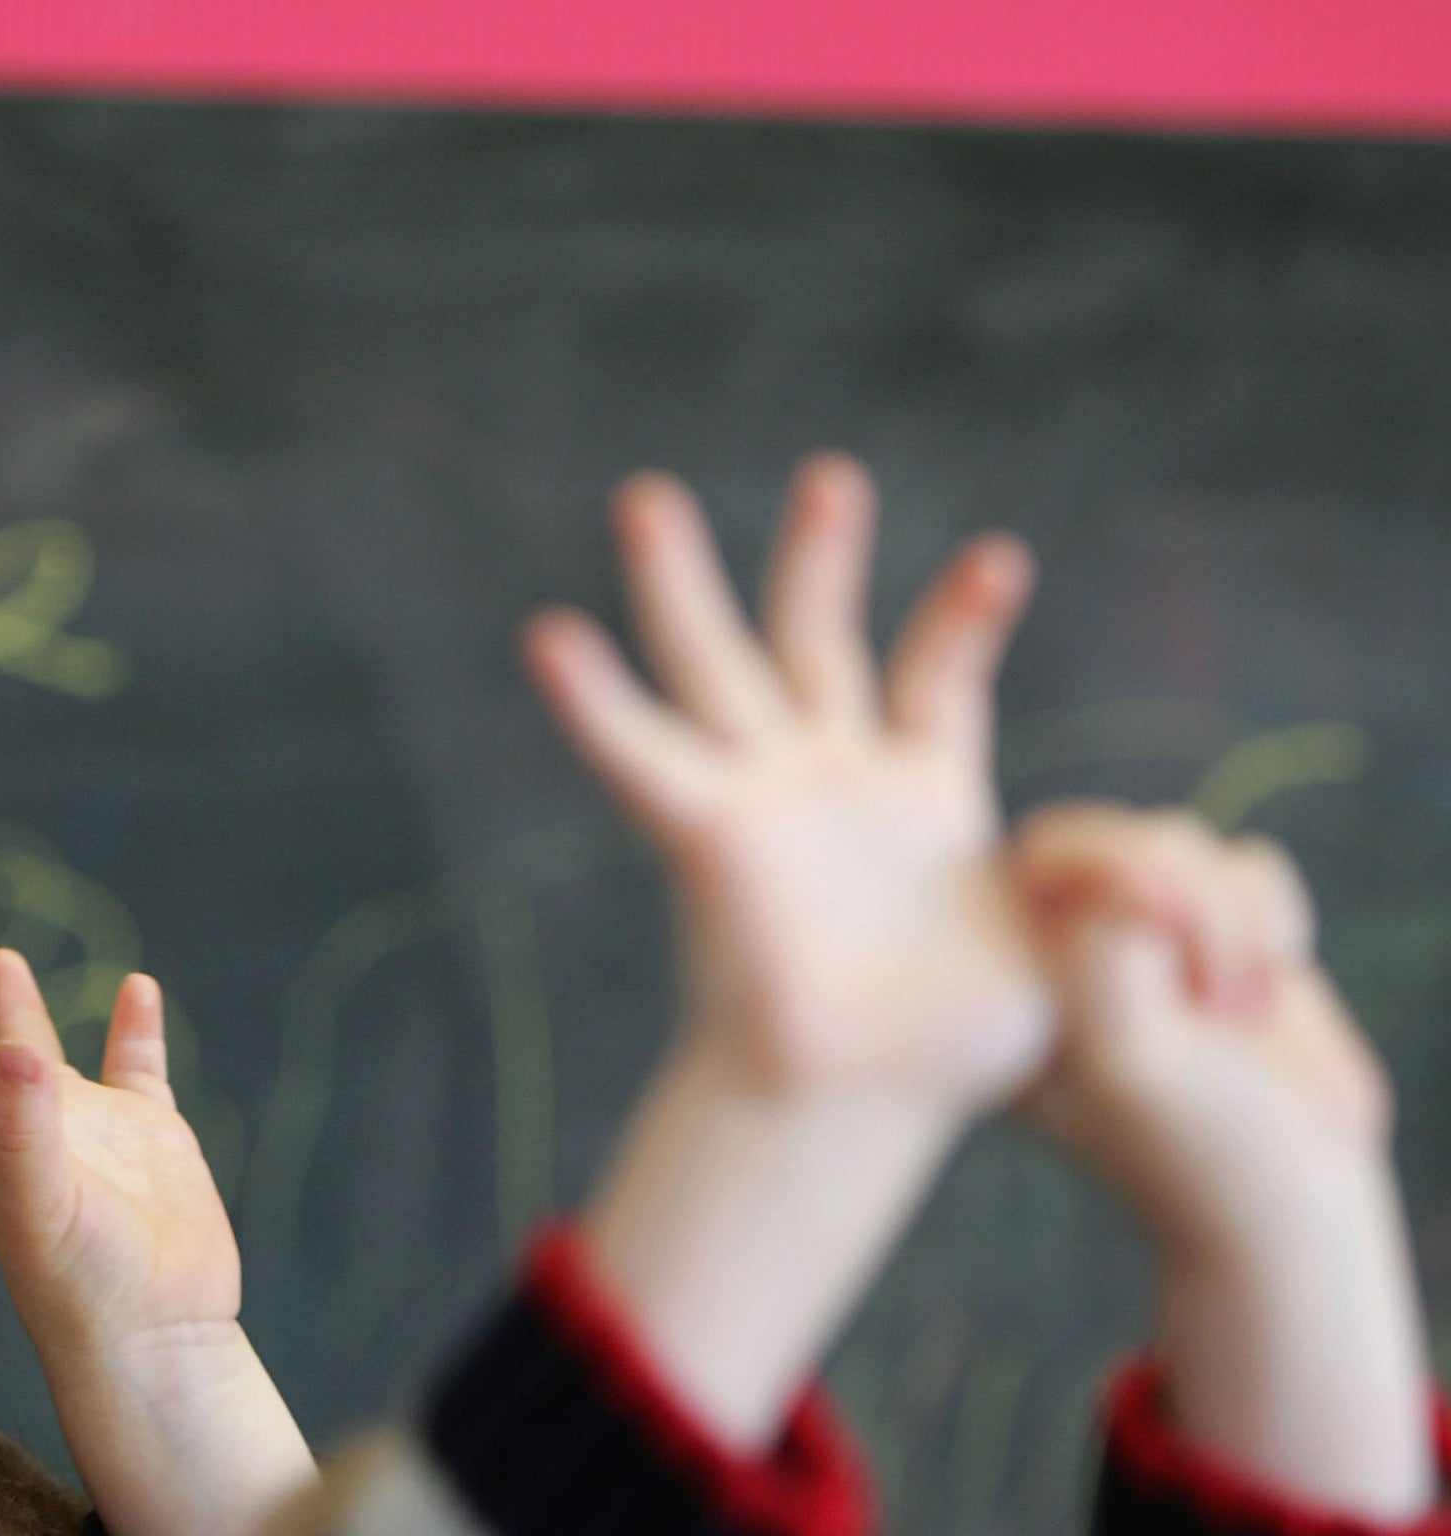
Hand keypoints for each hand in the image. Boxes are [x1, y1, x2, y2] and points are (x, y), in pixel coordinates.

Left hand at [0, 938, 235, 1347]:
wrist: (159, 1339)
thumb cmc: (87, 1290)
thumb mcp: (40, 1208)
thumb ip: (24, 1127)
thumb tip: (16, 1047)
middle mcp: (28, 1130)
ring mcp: (92, 1133)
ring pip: (42, 1054)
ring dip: (19, 1007)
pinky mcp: (152, 1140)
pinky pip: (139, 1067)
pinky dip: (136, 1028)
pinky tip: (138, 988)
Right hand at [524, 455, 1046, 1106]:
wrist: (863, 1106)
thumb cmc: (962, 1050)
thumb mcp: (1062, 944)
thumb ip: (1101, 887)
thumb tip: (1151, 872)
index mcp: (921, 795)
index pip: (937, 679)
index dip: (962, 618)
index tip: (1001, 559)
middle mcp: (832, 779)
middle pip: (814, 638)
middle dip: (819, 557)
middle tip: (833, 476)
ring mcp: (765, 797)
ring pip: (714, 665)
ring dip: (677, 584)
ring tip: (647, 499)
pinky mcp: (710, 834)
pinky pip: (642, 757)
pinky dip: (593, 702)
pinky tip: (549, 636)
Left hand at [1012, 804, 1390, 1253]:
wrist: (1292, 1197)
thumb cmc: (1192, 1144)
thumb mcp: (1123, 1055)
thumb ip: (1099, 954)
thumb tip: (1119, 880)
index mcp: (1011, 979)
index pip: (1038, 858)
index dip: (1116, 875)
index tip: (1168, 957)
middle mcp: (1063, 948)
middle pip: (1115, 832)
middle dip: (1192, 898)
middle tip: (1217, 998)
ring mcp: (1139, 934)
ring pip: (1187, 839)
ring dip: (1235, 921)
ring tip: (1235, 1013)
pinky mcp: (1213, 932)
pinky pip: (1246, 864)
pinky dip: (1273, 920)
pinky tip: (1264, 991)